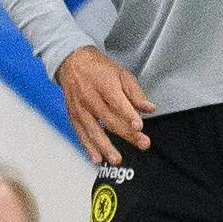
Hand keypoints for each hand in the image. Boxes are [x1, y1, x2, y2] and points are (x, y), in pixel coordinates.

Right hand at [55, 45, 154, 165]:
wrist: (73, 62)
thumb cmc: (98, 69)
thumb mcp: (121, 74)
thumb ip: (136, 93)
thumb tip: (149, 108)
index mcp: (105, 85)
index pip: (118, 102)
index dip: (128, 115)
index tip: (138, 126)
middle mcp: (91, 97)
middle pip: (110, 119)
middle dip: (127, 134)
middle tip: (142, 144)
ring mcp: (81, 108)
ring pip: (93, 130)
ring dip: (105, 147)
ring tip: (116, 159)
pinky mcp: (74, 116)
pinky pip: (81, 134)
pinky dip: (88, 147)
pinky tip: (97, 158)